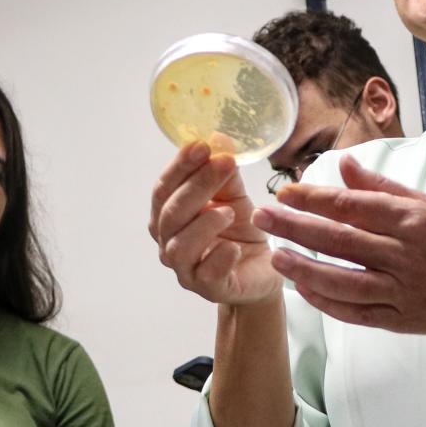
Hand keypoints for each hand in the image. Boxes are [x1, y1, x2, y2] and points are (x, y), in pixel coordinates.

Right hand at [148, 141, 279, 305]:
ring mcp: (185, 269)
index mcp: (167, 215)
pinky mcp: (209, 288)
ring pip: (179, 246)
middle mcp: (168, 242)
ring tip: (230, 212)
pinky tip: (235, 247)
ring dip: (204, 224)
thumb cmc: (239, 230)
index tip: (202, 145)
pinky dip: (220, 257)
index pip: (164, 188)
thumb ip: (223, 172)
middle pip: (170, 213)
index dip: (180, 166)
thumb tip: (219, 137)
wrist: (261, 269)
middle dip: (196, 185)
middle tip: (224, 163)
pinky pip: (206, 274)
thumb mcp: (233, 195)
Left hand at [254, 154, 425, 345]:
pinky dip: (328, 303)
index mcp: (410, 220)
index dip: (313, 199)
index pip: (351, 207)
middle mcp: (403, 254)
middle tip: (261, 217)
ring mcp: (400, 290)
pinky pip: (356, 313)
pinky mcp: (400, 320)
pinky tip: (304, 290)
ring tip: (275, 257)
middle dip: (294, 228)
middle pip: (339, 240)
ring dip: (304, 269)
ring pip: (342, 281)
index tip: (284, 192)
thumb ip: (383, 187)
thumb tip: (343, 165)